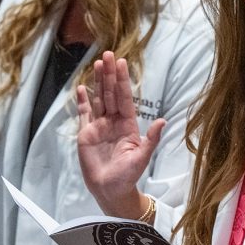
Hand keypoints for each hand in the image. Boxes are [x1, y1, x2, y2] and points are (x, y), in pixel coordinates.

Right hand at [77, 51, 164, 218]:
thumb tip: (162, 121)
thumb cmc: (128, 175)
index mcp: (128, 125)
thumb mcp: (142, 157)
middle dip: (109, 74)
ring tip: (97, 63)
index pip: (125, 97)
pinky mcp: (86, 134)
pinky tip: (81, 87)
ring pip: (98, 99)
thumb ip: (151, 139)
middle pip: (111, 93)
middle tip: (108, 54)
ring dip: (97, 81)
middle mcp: (113, 122)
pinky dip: (82, 101)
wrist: (110, 190)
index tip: (121, 63)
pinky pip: (84, 114)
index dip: (123, 80)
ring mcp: (99, 126)